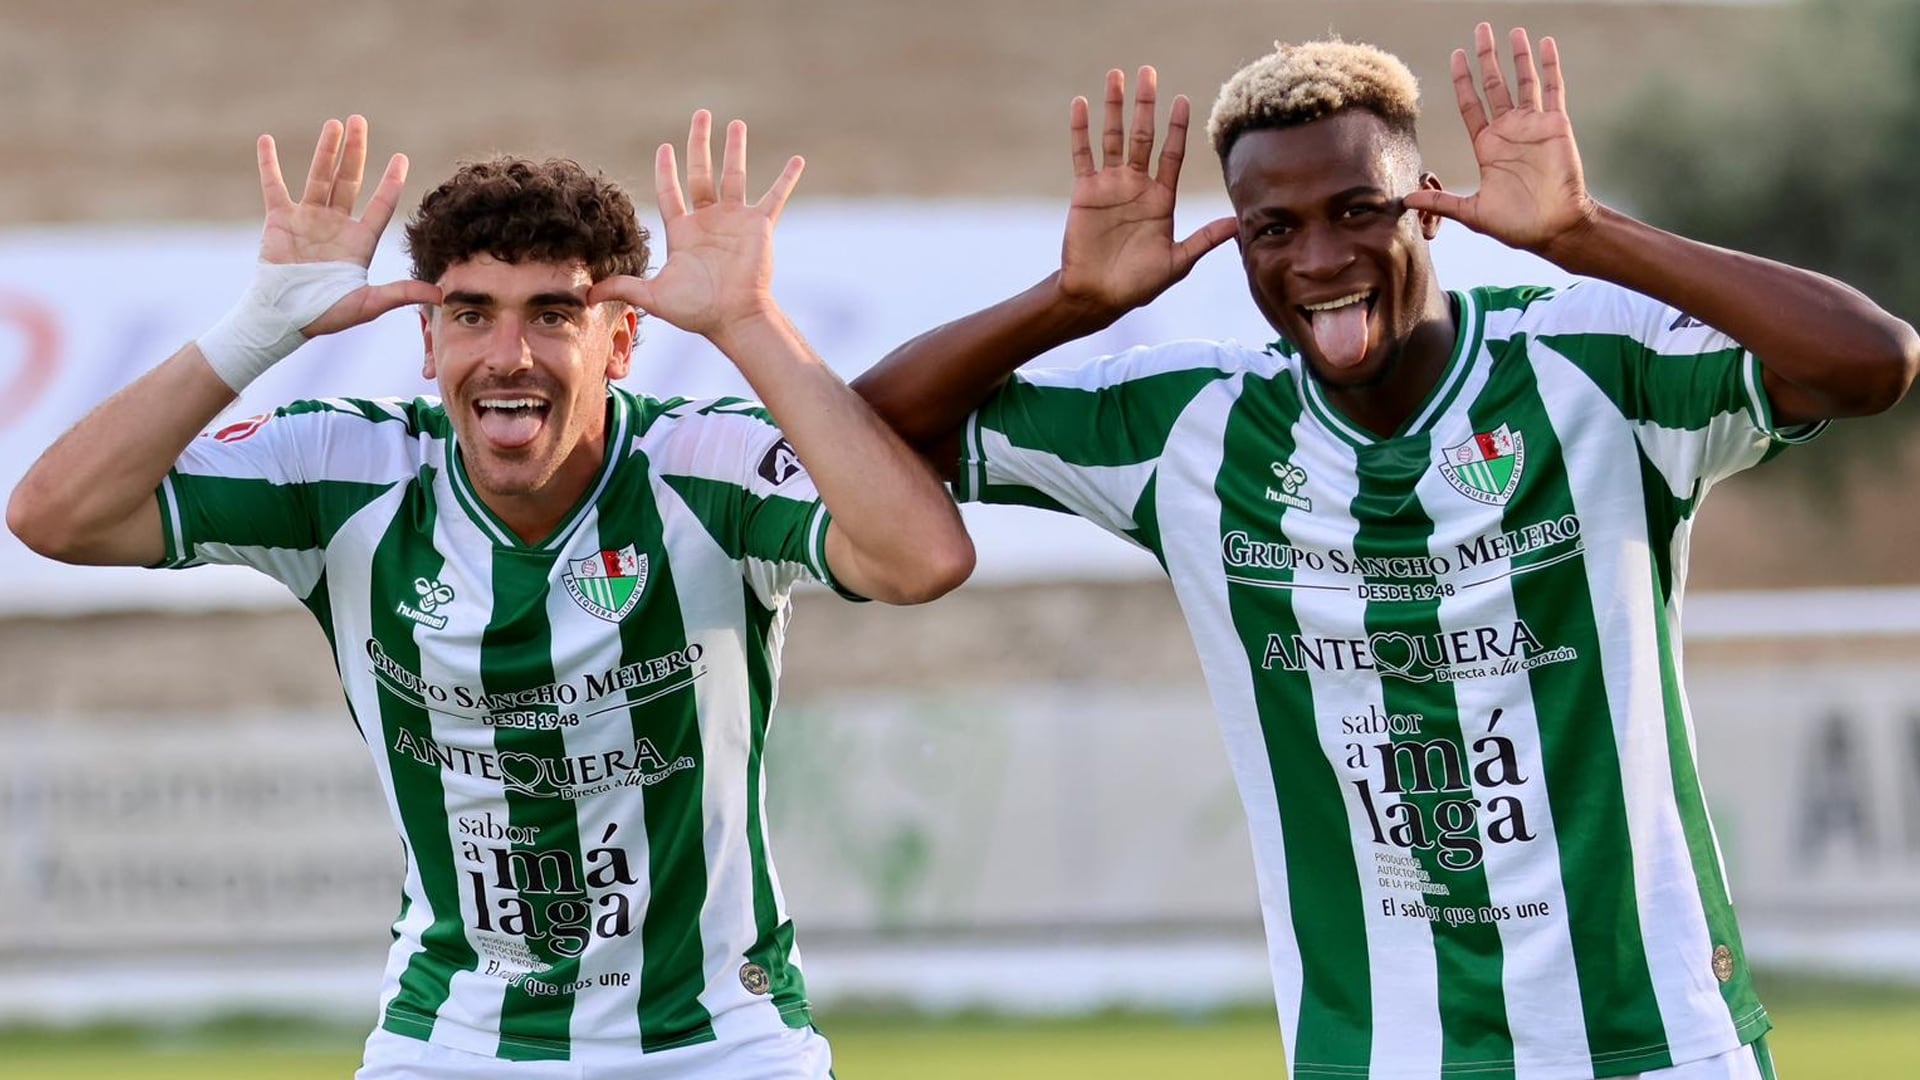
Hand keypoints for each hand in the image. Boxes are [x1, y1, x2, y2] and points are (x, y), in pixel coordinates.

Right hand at [256, 115, 438, 335]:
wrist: (284, 318)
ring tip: (335, 124)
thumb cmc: (326, 314)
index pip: (381, 205)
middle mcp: (336, 225)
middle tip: (360, 120)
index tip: (401, 158)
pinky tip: (266, 140)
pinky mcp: (280, 220)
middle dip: (356, 152)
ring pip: (319, 177)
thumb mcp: (369, 303)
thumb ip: (402, 293)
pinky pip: (273, 186)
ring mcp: (307, 219)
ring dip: (326, 151)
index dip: (392, 182)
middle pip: (350, 180)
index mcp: (359, 241)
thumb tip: (442, 293)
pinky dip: (268, 164)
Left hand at [588, 111, 801, 338]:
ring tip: (735, 123)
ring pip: (734, 175)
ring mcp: (735, 220)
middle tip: (700, 115)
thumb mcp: (653, 296)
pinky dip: (787, 179)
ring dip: (735, 149)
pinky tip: (798, 160)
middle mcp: (708, 220)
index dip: (667, 170)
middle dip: (699, 143)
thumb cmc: (697, 310)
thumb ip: (623, 287)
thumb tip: (586, 294)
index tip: (665, 148)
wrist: (733, 318)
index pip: (671, 191)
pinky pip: (775, 196)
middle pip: (701, 172)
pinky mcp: (759, 226)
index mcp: (683, 231)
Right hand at [1060, 67, 1236, 312]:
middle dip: (1146, 105)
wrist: (1097, 295)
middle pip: (1143, 136)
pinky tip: (1081, 104)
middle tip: (1148, 73)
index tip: (1182, 100)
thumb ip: (1204, 240)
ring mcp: (1110, 186)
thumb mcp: (1177, 262)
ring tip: (1116, 76)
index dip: (1176, 127)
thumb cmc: (1137, 285)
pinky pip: (1083, 154)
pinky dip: (1081, 130)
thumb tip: (1238, 224)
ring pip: (1113, 138)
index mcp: (1161, 199)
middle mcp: (1136, 186)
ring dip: (1113, 107)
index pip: (1172, 154)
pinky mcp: (1085, 192)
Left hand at [1402, 25, 1599, 257]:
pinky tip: (1545, 44)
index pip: (1471, 105)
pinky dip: (1549, 66)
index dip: (1464, 81)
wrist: (1555, 228)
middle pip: (1494, 85)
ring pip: (1523, 81)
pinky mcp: (1555, 125)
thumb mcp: (1471, 212)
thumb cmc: (1517, 224)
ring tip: (1511, 31)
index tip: (1456, 57)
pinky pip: (1553, 89)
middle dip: (1487, 58)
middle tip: (1481, 30)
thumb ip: (1440, 203)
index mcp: (1488, 147)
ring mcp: (1533, 125)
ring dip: (1518, 56)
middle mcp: (1509, 131)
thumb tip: (1404, 201)